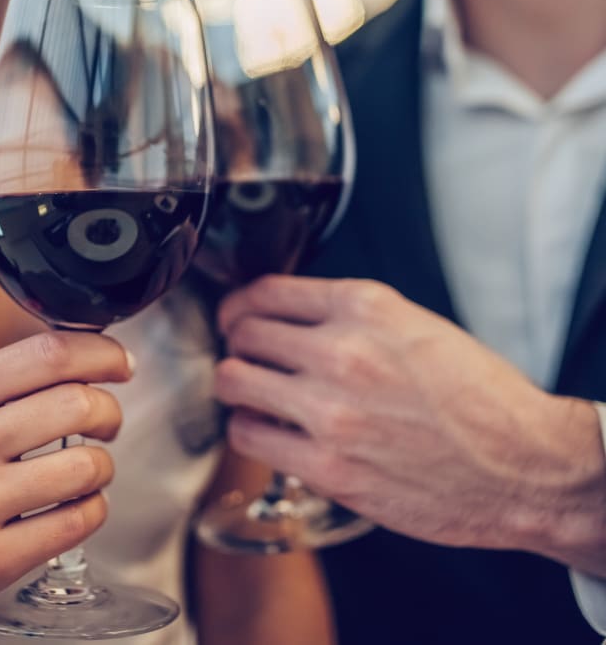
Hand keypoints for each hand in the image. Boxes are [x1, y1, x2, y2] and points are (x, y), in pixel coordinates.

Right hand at [0, 330, 131, 643]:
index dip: (101, 353)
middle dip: (109, 411)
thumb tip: (78, 362)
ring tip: (84, 472)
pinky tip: (70, 508)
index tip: (120, 363)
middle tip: (106, 422)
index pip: (47, 352)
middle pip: (78, 403)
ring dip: (102, 467)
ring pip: (88, 465)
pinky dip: (91, 510)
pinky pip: (77, 521)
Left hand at [214, 275, 605, 565]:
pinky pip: (248, 435)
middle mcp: (342, 350)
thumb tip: (292, 317)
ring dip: (238, 386)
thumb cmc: (481, 400)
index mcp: (366, 307)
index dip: (241, 305)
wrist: (525, 467)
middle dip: (238, 344)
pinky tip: (268, 431)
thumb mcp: (417, 326)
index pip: (267, 290)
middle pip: (242, 332)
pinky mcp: (327, 465)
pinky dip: (250, 430)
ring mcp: (330, 409)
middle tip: (246, 357)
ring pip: (233, 380)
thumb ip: (351, 316)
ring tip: (254, 395)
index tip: (237, 316)